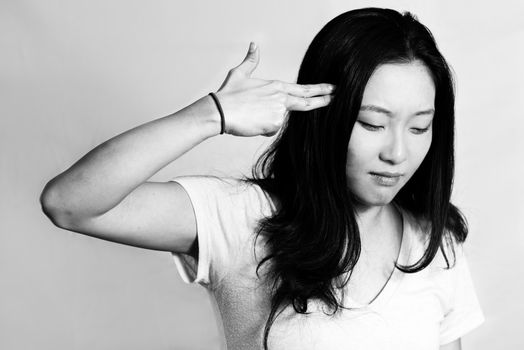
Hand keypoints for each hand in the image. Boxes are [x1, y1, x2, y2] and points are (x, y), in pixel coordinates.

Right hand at [214, 42, 335, 136]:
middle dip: (323, 100)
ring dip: (267, 121)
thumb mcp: (240, 73)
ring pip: (278, 121)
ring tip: (251, 115)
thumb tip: (254, 45)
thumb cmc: (228, 94)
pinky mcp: (274, 125)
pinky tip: (251, 123)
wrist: (221, 111)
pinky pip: (271, 130)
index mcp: (276, 86)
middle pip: (306, 102)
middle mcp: (281, 98)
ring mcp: (279, 112)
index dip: (318, 89)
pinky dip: (262, 129)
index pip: (302, 89)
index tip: (331, 88)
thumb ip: (251, 60)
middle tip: (336, 97)